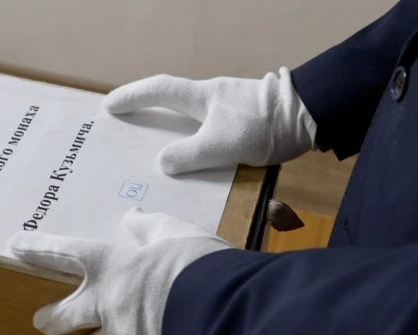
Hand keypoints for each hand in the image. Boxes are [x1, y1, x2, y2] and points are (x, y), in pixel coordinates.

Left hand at [8, 207, 231, 334]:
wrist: (219, 316)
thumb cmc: (195, 267)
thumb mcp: (175, 234)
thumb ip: (150, 227)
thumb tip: (133, 217)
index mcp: (111, 266)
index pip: (66, 252)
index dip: (40, 247)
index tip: (15, 245)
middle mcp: (107, 304)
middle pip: (64, 317)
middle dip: (50, 320)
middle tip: (43, 322)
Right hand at [104, 67, 317, 173]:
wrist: (308, 117)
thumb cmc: (262, 127)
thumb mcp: (220, 146)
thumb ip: (188, 156)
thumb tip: (162, 162)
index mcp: (202, 96)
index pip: (158, 91)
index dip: (132, 97)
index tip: (109, 105)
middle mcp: (212, 96)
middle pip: (171, 97)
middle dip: (146, 106)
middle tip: (125, 117)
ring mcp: (229, 105)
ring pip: (190, 112)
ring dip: (170, 121)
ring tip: (155, 139)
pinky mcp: (244, 118)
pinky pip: (207, 124)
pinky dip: (192, 134)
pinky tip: (195, 152)